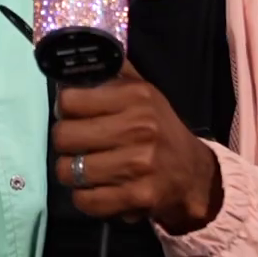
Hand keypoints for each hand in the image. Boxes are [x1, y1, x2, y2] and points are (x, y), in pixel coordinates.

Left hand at [52, 62, 223, 234]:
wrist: (194, 174)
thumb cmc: (159, 128)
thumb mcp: (143, 92)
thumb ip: (112, 72)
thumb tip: (76, 56)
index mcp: (136, 97)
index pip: (69, 100)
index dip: (65, 109)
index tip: (73, 116)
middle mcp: (138, 128)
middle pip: (63, 136)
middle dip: (64, 144)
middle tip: (76, 146)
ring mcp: (139, 164)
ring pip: (69, 171)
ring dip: (71, 173)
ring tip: (84, 169)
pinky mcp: (139, 196)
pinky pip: (87, 200)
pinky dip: (84, 198)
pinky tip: (96, 189)